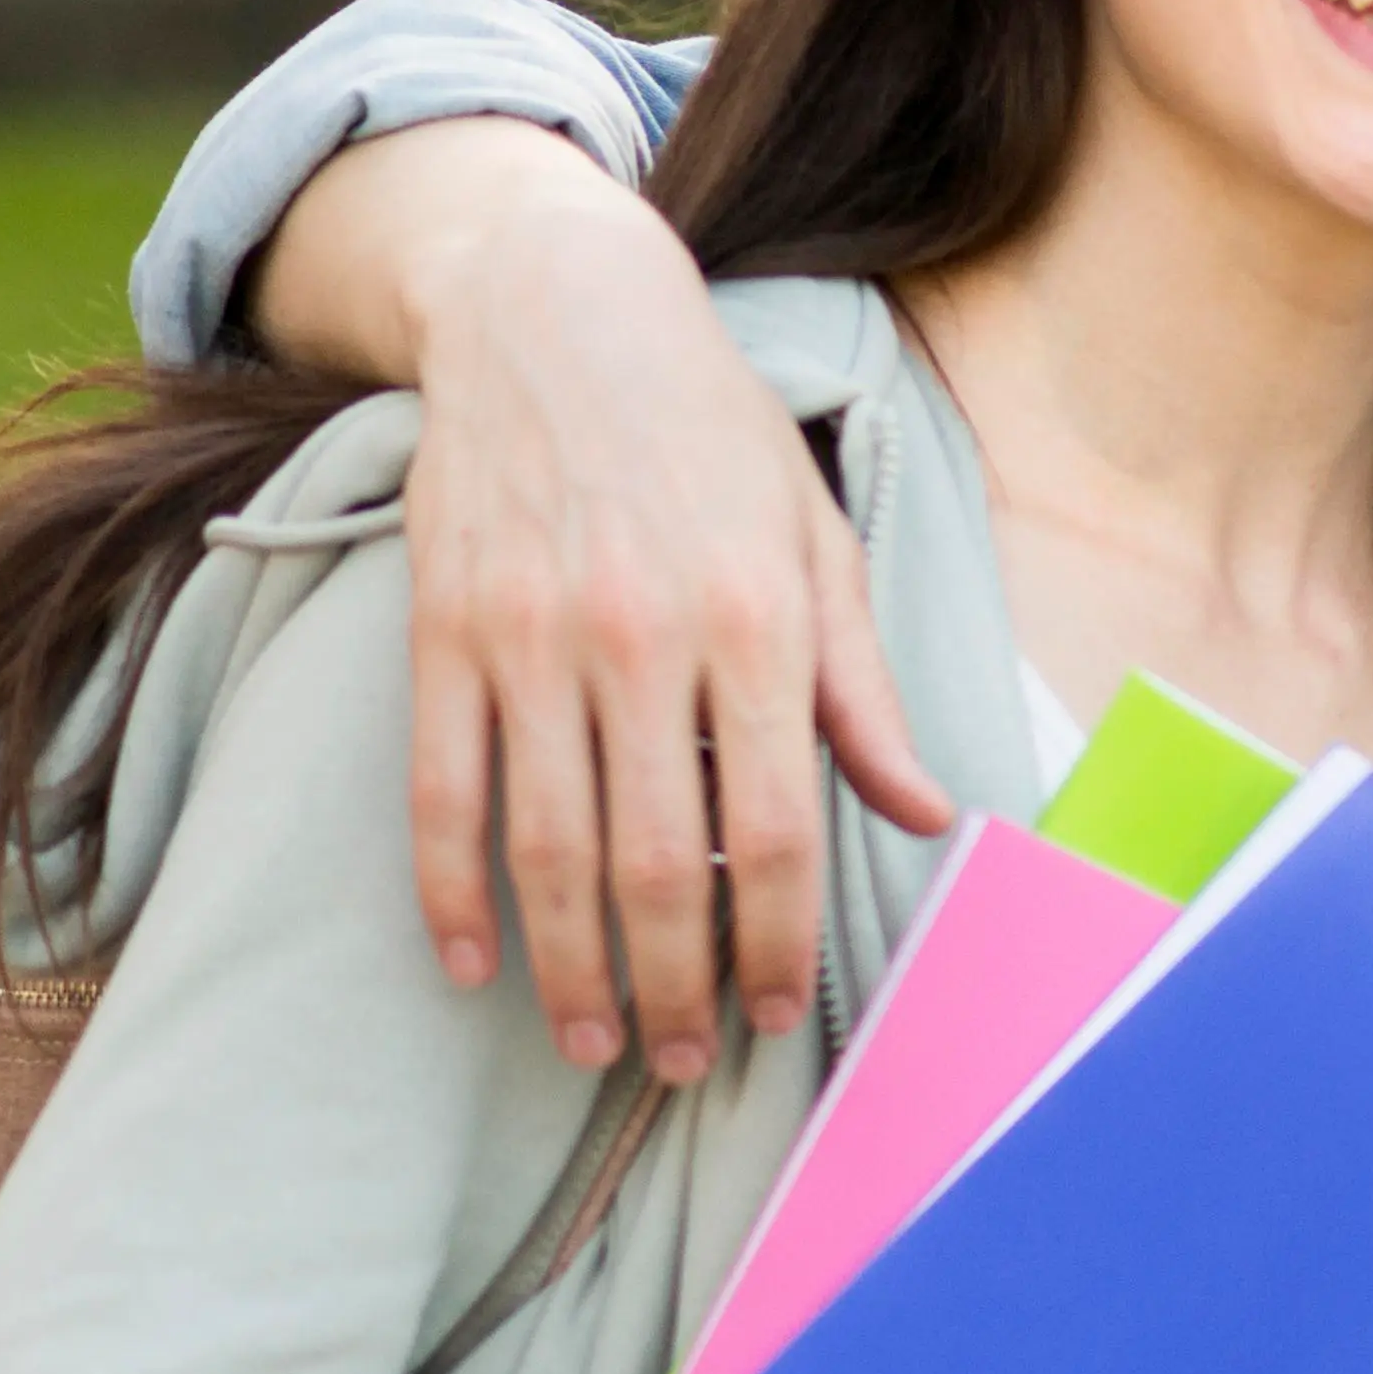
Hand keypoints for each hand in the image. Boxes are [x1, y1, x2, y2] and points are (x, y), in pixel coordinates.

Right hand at [367, 132, 946, 1080]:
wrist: (556, 311)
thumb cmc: (712, 433)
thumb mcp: (819, 539)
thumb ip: (864, 687)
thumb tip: (930, 815)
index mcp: (757, 621)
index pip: (780, 827)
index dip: (783, 940)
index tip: (784, 1014)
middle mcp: (642, 638)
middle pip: (660, 861)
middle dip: (675, 983)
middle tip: (687, 1062)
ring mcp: (530, 636)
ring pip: (548, 847)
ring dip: (570, 966)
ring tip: (593, 1042)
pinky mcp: (443, 629)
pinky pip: (441, 788)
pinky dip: (453, 888)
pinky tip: (477, 961)